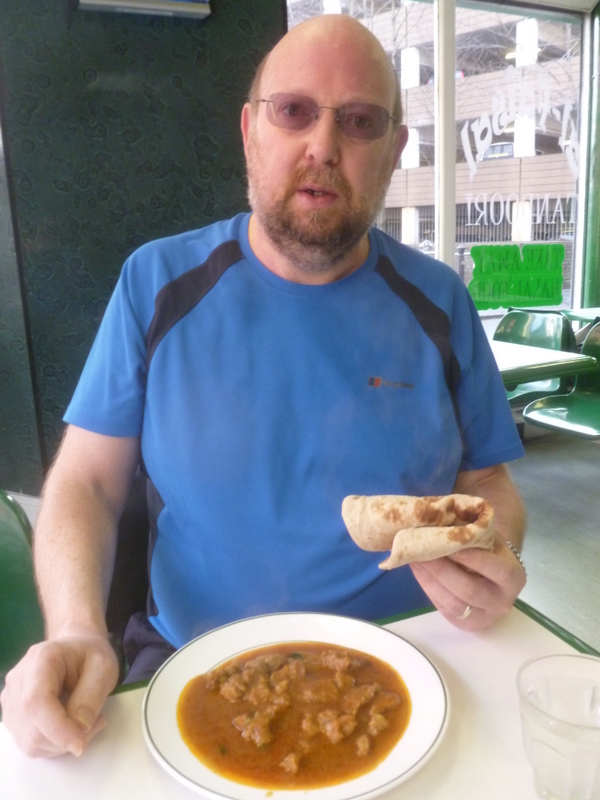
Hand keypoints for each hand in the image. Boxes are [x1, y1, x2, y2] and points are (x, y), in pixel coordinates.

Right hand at [0, 636, 119, 757]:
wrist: (77, 650)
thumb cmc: (90, 656)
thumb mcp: (104, 667)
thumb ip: (92, 695)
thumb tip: (80, 727)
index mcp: (41, 659)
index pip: (36, 702)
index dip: (56, 729)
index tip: (80, 744)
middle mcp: (18, 679)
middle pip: (30, 728)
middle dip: (64, 739)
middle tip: (95, 724)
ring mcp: (10, 699)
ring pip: (29, 742)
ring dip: (60, 744)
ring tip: (84, 723)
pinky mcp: (12, 716)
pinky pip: (29, 744)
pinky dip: (52, 745)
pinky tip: (69, 727)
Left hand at [409, 536, 525, 630]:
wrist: (494, 575)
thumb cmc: (489, 550)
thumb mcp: (489, 538)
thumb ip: (472, 532)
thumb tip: (440, 520)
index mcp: (514, 577)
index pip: (497, 570)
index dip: (474, 559)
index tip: (450, 545)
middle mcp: (502, 601)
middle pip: (469, 589)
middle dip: (441, 569)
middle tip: (421, 550)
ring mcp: (483, 617)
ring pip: (452, 602)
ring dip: (429, 579)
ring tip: (413, 558)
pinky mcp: (464, 623)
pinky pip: (442, 607)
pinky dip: (427, 587)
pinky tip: (417, 569)